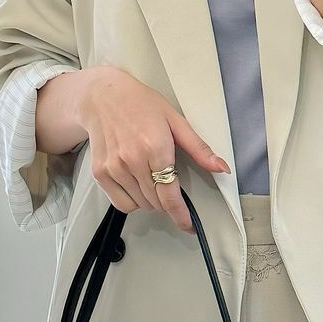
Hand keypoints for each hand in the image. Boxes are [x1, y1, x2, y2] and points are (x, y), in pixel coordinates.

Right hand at [77, 66, 229, 231]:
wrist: (103, 96)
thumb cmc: (141, 104)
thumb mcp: (175, 121)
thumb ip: (199, 148)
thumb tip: (222, 168)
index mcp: (155, 147)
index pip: (169, 195)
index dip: (181, 214)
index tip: (188, 224)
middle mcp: (132, 160)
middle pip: (156, 202)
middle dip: (168, 202)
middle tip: (169, 185)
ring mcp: (114, 168)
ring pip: (140, 205)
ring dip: (151, 200)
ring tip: (151, 177)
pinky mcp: (100, 173)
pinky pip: (121, 203)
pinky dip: (133, 200)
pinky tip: (136, 183)